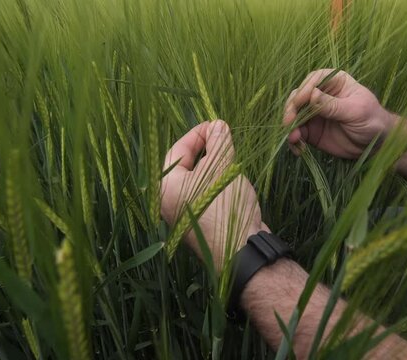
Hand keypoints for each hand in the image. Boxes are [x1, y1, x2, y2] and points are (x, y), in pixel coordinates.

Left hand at [161, 120, 268, 271]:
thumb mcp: (222, 168)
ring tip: (231, 155)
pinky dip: (216, 184)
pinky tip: (232, 179)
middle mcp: (169, 201)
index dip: (198, 134)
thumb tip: (217, 125)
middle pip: (185, 166)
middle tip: (224, 138)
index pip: (177, 150)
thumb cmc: (224, 206)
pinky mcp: (200, 225)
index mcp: (165, 186)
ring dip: (212, 166)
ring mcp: (184, 216)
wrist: (240, 250)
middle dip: (205, 149)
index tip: (216, 125)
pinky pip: (204, 196)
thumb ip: (218, 143)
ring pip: (196, 181)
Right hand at [283, 69, 395, 158]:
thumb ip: (333, 105)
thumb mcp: (355, 111)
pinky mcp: (311, 131)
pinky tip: (298, 148)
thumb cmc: (372, 120)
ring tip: (294, 138)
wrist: (376, 145)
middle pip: (298, 97)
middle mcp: (321, 95)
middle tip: (290, 122)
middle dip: (291, 109)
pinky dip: (294, 141)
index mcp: (335, 82)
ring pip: (294, 115)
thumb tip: (311, 95)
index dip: (304, 89)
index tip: (299, 102)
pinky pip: (297, 133)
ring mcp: (314, 114)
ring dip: (290, 126)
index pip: (314, 79)